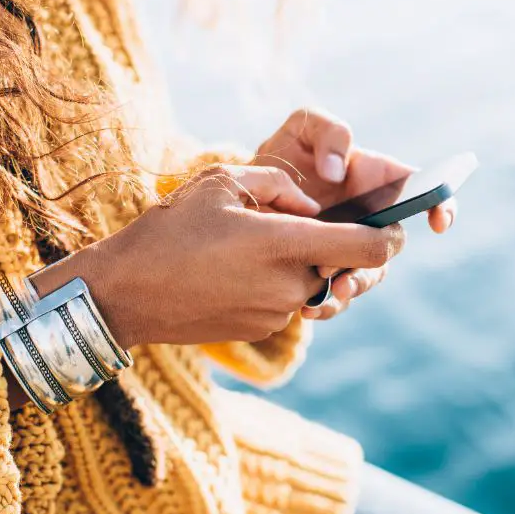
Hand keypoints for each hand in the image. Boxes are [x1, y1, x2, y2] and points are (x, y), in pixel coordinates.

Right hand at [30, 165, 404, 346]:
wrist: (125, 294)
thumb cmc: (169, 230)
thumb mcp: (221, 182)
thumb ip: (279, 185)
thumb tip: (311, 205)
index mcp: (286, 246)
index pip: (371, 248)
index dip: (389, 234)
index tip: (389, 222)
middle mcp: (290, 286)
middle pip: (343, 266)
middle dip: (332, 245)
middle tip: (298, 224)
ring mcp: (276, 315)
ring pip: (314, 283)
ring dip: (300, 264)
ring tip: (251, 245)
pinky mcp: (260, 331)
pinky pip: (287, 301)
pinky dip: (276, 283)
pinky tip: (235, 269)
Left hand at [253, 108, 457, 319]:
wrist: (248, 193)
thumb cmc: (286, 154)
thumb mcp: (303, 128)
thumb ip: (329, 132)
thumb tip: (337, 171)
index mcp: (378, 181)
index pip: (422, 192)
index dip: (441, 204)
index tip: (437, 222)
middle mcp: (371, 219)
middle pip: (391, 246)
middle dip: (377, 259)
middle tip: (352, 264)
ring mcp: (351, 248)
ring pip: (368, 276)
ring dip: (354, 287)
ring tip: (329, 292)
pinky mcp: (327, 271)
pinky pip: (338, 297)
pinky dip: (327, 305)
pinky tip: (308, 308)